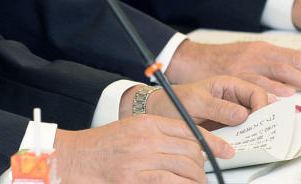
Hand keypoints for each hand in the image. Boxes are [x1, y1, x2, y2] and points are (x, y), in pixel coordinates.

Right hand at [55, 115, 233, 182]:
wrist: (76, 158)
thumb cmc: (101, 146)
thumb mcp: (132, 128)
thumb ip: (157, 133)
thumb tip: (186, 145)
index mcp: (147, 122)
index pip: (189, 129)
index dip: (212, 141)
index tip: (225, 150)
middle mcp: (147, 138)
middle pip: (191, 149)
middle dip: (203, 164)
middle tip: (204, 173)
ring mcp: (142, 159)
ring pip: (185, 167)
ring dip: (196, 179)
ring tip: (196, 183)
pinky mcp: (136, 178)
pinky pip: (171, 182)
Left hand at [136, 76, 271, 129]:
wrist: (159, 113)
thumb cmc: (175, 101)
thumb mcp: (195, 102)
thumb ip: (218, 108)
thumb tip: (242, 115)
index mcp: (227, 85)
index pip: (255, 92)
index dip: (262, 105)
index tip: (259, 119)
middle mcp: (232, 99)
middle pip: (258, 108)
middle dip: (263, 120)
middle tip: (263, 134)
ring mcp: (230, 115)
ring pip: (252, 123)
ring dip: (255, 132)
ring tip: (255, 141)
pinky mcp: (225, 130)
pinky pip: (240, 135)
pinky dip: (244, 140)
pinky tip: (243, 145)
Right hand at [164, 39, 300, 95]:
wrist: (192, 60)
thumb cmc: (220, 61)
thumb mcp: (247, 57)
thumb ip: (267, 67)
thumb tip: (292, 83)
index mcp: (262, 49)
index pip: (295, 55)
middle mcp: (257, 54)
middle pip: (292, 61)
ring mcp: (246, 64)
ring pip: (280, 69)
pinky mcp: (235, 76)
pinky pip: (258, 82)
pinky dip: (274, 88)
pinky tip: (286, 94)